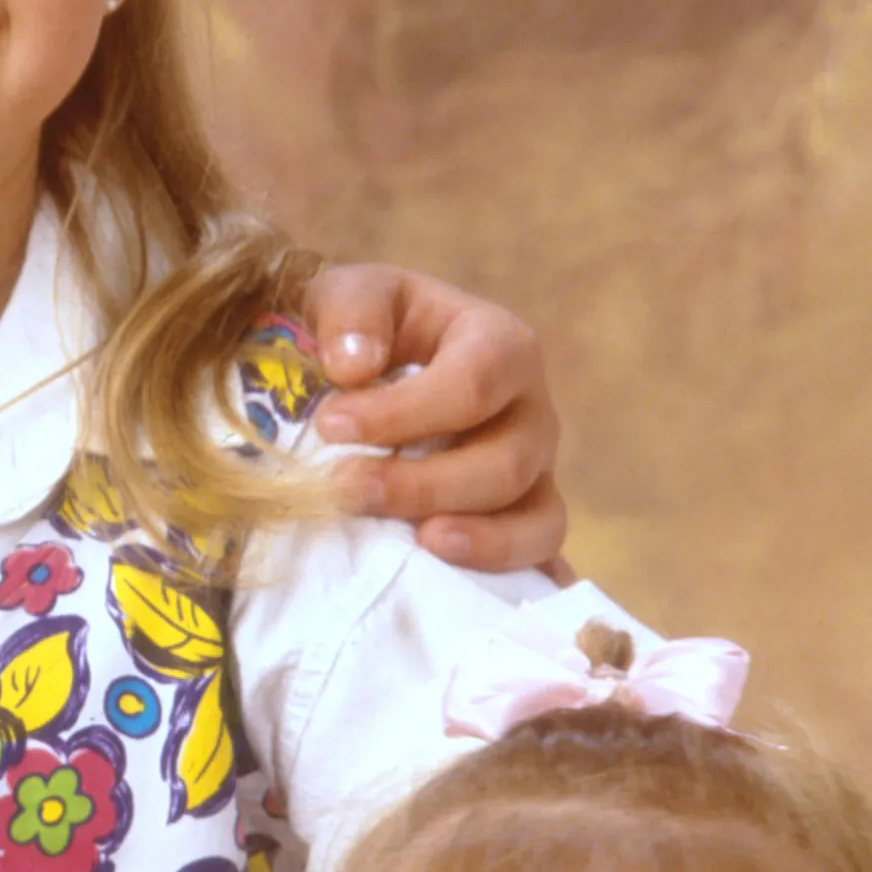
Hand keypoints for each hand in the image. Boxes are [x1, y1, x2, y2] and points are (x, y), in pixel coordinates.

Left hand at [307, 262, 567, 574]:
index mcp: (498, 343)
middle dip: (425, 483)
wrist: (370, 365)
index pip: (475, 382)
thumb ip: (349, 310)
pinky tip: (460, 577)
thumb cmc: (364, 328)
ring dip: (477, 537)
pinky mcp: (524, 517)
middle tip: (345, 491)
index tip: (331, 427)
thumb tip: (353, 367)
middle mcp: (529, 409)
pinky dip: (509, 568)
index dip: (406, 412)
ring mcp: (535, 468)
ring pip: (535, 514)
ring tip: (419, 542)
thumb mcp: (349, 293)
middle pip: (507, 459)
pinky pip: (540, 553)